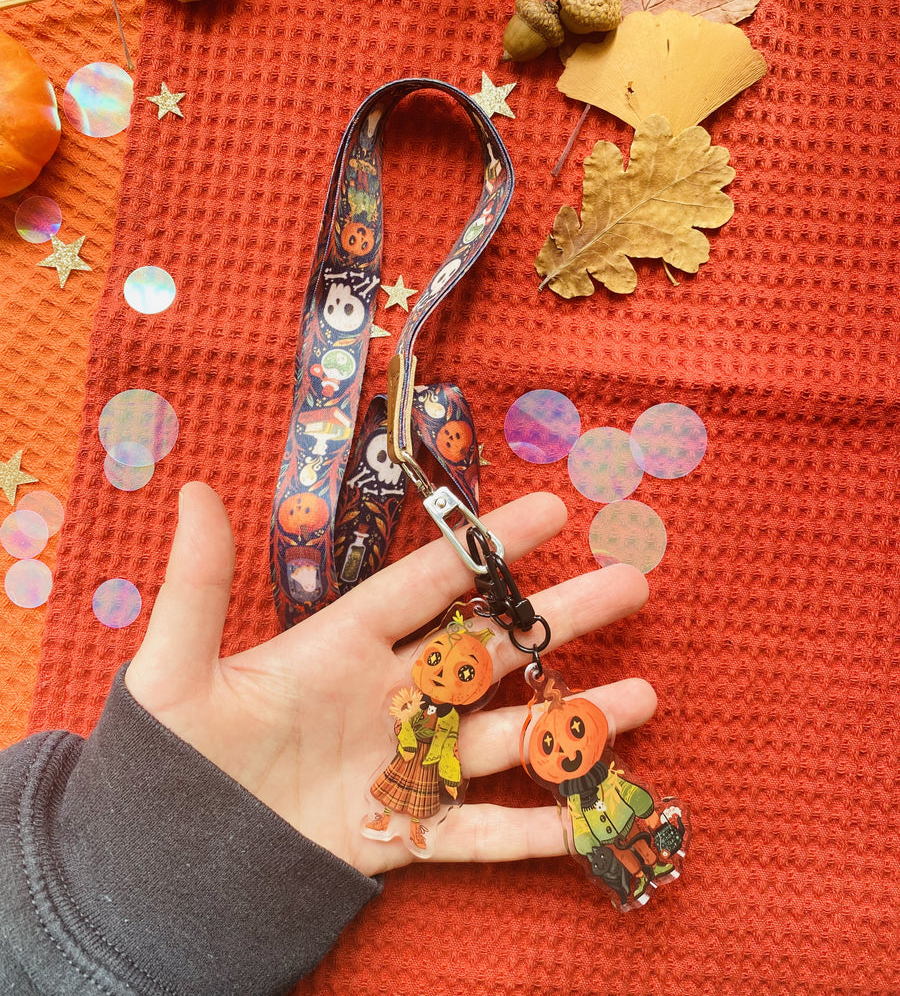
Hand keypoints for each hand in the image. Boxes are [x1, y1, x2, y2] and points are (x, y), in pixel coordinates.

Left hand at [125, 482, 655, 875]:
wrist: (163, 864)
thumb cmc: (169, 758)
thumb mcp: (176, 668)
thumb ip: (200, 584)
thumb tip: (198, 489)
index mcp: (341, 646)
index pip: (431, 582)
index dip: (490, 545)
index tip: (553, 510)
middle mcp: (385, 697)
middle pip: (490, 650)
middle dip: (560, 618)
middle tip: (631, 583)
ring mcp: (400, 766)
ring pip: (504, 737)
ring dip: (572, 719)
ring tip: (645, 696)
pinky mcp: (398, 836)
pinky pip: (479, 834)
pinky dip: (536, 831)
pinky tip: (592, 818)